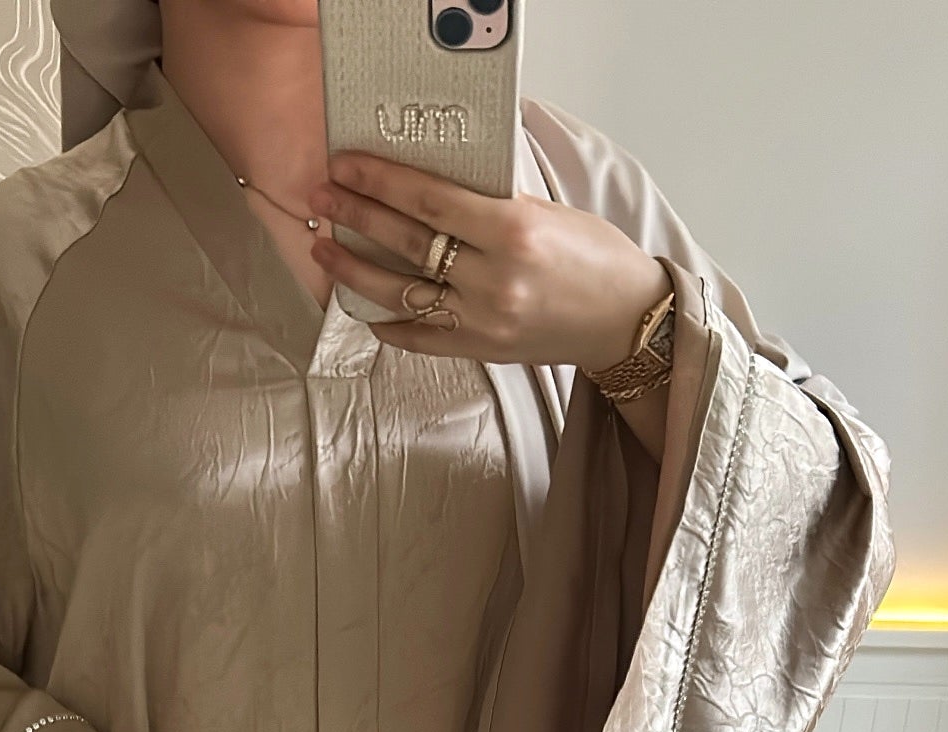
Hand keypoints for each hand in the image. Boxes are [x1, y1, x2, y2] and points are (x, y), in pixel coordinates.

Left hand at [308, 150, 669, 373]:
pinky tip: (365, 307)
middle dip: (357, 215)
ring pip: (402, 292)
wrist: (624, 319)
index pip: (429, 201)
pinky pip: (420, 338)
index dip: (381, 181)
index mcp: (513, 232)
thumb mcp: (547, 212)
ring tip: (325, 247)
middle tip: (323, 195)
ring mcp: (483, 320)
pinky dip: (390, 323)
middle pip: (407, 242)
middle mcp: (493, 279)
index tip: (347, 165)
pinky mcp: (481, 349)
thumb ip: (491, 203)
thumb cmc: (595, 258)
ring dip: (356, 269)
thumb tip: (434, 187)